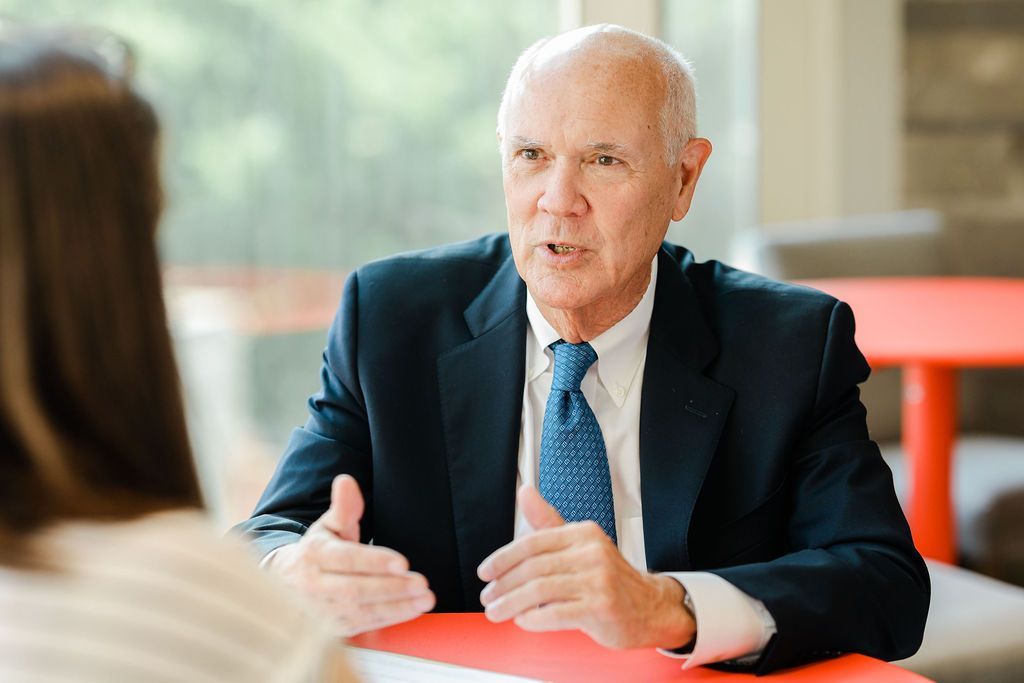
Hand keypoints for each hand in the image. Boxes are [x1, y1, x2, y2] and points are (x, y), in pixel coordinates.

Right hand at [268, 474, 434, 635]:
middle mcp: (314, 586)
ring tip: (424, 599)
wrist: (286, 584)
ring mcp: (322, 611)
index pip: (346, 559)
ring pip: (361, 612)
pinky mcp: (332, 629)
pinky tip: (412, 610)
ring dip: (396, 607)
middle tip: (421, 583)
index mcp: (314, 554)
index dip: (374, 561)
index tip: (402, 562)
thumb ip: (343, 506)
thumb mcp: (328, 525)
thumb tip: (346, 481)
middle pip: (355, 590)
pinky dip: (390, 619)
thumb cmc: (317, 551)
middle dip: (391, 588)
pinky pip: (363, 626)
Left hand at [477, 486, 694, 649]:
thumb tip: (524, 492)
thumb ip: (549, 522)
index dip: (503, 558)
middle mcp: (592, 553)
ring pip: (540, 591)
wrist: (650, 607)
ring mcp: (598, 581)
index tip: (485, 572)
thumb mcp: (581, 544)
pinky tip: (523, 620)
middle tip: (488, 596)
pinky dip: (533, 619)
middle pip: (533, 567)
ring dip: (511, 604)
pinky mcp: (600, 608)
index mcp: (583, 533)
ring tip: (496, 612)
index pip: (533, 542)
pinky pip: (555, 614)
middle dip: (503, 585)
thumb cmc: (610, 578)